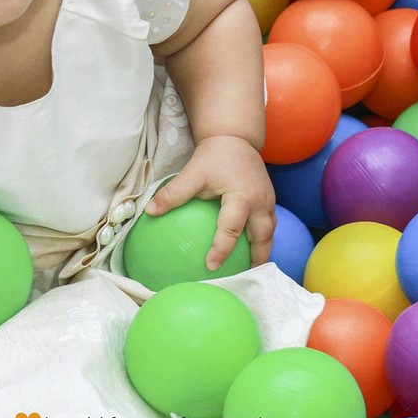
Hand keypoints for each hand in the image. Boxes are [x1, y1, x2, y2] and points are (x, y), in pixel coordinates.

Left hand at [145, 135, 275, 270]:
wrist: (235, 138)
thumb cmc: (213, 157)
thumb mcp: (192, 173)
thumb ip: (173, 193)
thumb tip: (149, 211)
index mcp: (242, 197)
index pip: (232, 228)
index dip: (222, 249)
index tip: (211, 266)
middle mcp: (260, 202)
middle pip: (262, 238)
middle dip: (255, 260)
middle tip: (242, 279)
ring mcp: (268, 202)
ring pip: (269, 234)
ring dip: (261, 253)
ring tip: (249, 272)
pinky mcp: (269, 202)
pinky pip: (267, 226)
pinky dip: (260, 241)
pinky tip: (248, 253)